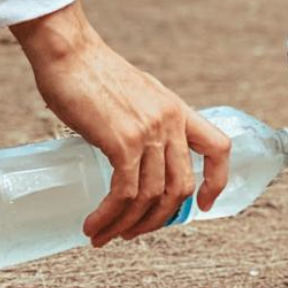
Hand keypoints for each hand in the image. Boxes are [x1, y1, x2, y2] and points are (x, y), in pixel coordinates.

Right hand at [11, 1, 230, 245]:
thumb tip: (138, 154)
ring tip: (103, 236)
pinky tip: (94, 224)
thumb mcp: (137, 96)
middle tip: (132, 233)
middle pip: (181, 185)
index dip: (218, 180)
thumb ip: (147, 121)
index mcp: (179, 111)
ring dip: (127, 224)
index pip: (219, 147)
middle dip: (158, 219)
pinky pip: (125, 192)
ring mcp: (149, 132)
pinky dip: (110, 215)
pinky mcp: (122, 141)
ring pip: (151, 196)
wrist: (68, 52)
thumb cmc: (93, 74)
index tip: (205, 204)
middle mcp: (171, 122)